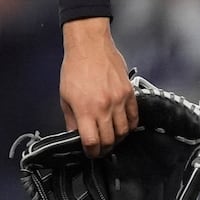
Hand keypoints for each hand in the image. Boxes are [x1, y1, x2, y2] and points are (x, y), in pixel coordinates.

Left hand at [59, 16, 137, 157]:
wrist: (90, 47)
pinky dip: (129, 126)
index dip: (91, 152)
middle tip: (100, 148)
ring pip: (124, 131)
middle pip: (110, 140)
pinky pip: (134, 118)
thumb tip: (75, 134)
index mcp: (86, 109)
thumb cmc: (75, 67)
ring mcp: (119, 101)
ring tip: (110, 137)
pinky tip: (122, 125)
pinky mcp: (130, 94)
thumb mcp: (65, 95)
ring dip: (117, 138)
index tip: (90, 152)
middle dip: (104, 148)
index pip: (92, 141)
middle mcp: (104, 107)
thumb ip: (71, 118)